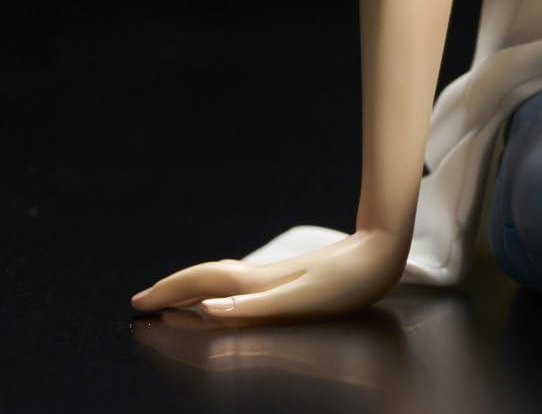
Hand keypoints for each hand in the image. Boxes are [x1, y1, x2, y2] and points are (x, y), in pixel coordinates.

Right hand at [131, 227, 407, 322]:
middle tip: (142, 300)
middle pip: (207, 278)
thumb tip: (205, 308)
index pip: (202, 284)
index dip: (170, 292)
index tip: (138, 302)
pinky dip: (217, 286)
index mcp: (258, 283)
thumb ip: (253, 305)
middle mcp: (261, 276)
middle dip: (173, 288)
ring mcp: (275, 274)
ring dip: (192, 286)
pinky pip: (239, 281)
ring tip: (170, 298)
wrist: (382, 253)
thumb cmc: (346, 282)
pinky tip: (221, 292)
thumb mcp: (303, 299)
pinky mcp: (289, 275)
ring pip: (222, 277)